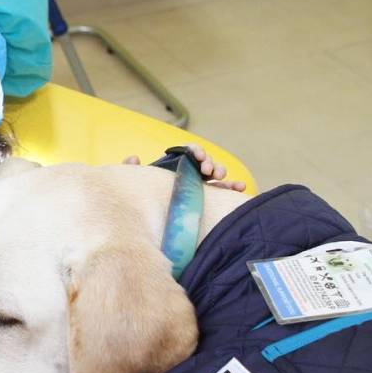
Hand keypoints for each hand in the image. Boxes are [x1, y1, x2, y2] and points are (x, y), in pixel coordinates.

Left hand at [124, 143, 247, 191]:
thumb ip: (130, 171)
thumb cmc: (141, 199)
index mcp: (176, 167)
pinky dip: (232, 187)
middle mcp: (190, 175)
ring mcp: (200, 188)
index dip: (195, 151)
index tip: (197, 157)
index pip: (189, 153)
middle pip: (205, 163)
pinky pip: (223, 192)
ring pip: (216, 176)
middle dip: (209, 163)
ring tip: (220, 177)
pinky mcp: (208, 201)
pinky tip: (240, 187)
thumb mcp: (134, 185)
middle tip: (208, 171)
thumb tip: (134, 158)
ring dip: (221, 172)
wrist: (146, 221)